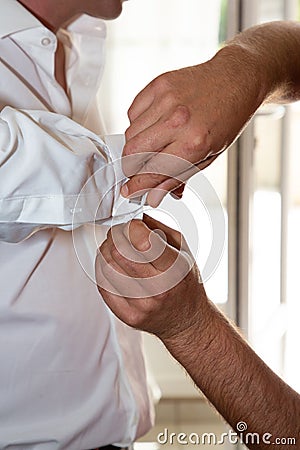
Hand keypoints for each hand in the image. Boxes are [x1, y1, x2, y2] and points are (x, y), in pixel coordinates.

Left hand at [95, 214, 206, 339]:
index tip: (133, 225)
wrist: (187, 321)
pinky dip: (102, 269)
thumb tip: (136, 217)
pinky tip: (110, 264)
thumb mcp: (184, 251)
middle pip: (120, 253)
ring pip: (107, 268)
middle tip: (119, 233)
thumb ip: (160, 229)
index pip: (143, 241)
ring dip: (105, 251)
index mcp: (175, 269)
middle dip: (115, 236)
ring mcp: (141, 306)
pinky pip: (103, 287)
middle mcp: (159, 290)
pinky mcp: (128, 317)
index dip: (132, 227)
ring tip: (113, 247)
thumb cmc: (186, 283)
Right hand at [121, 46, 263, 205]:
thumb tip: (155, 196)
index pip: (153, 171)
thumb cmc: (226, 118)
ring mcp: (166, 100)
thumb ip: (177, 178)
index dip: (137, 185)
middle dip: (131, 167)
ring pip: (130, 133)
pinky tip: (154, 124)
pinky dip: (138, 123)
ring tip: (153, 144)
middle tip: (139, 170)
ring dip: (135, 146)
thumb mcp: (209, 156)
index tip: (130, 191)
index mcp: (194, 143)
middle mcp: (178, 121)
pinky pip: (133, 112)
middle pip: (132, 153)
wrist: (236, 81)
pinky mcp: (158, 85)